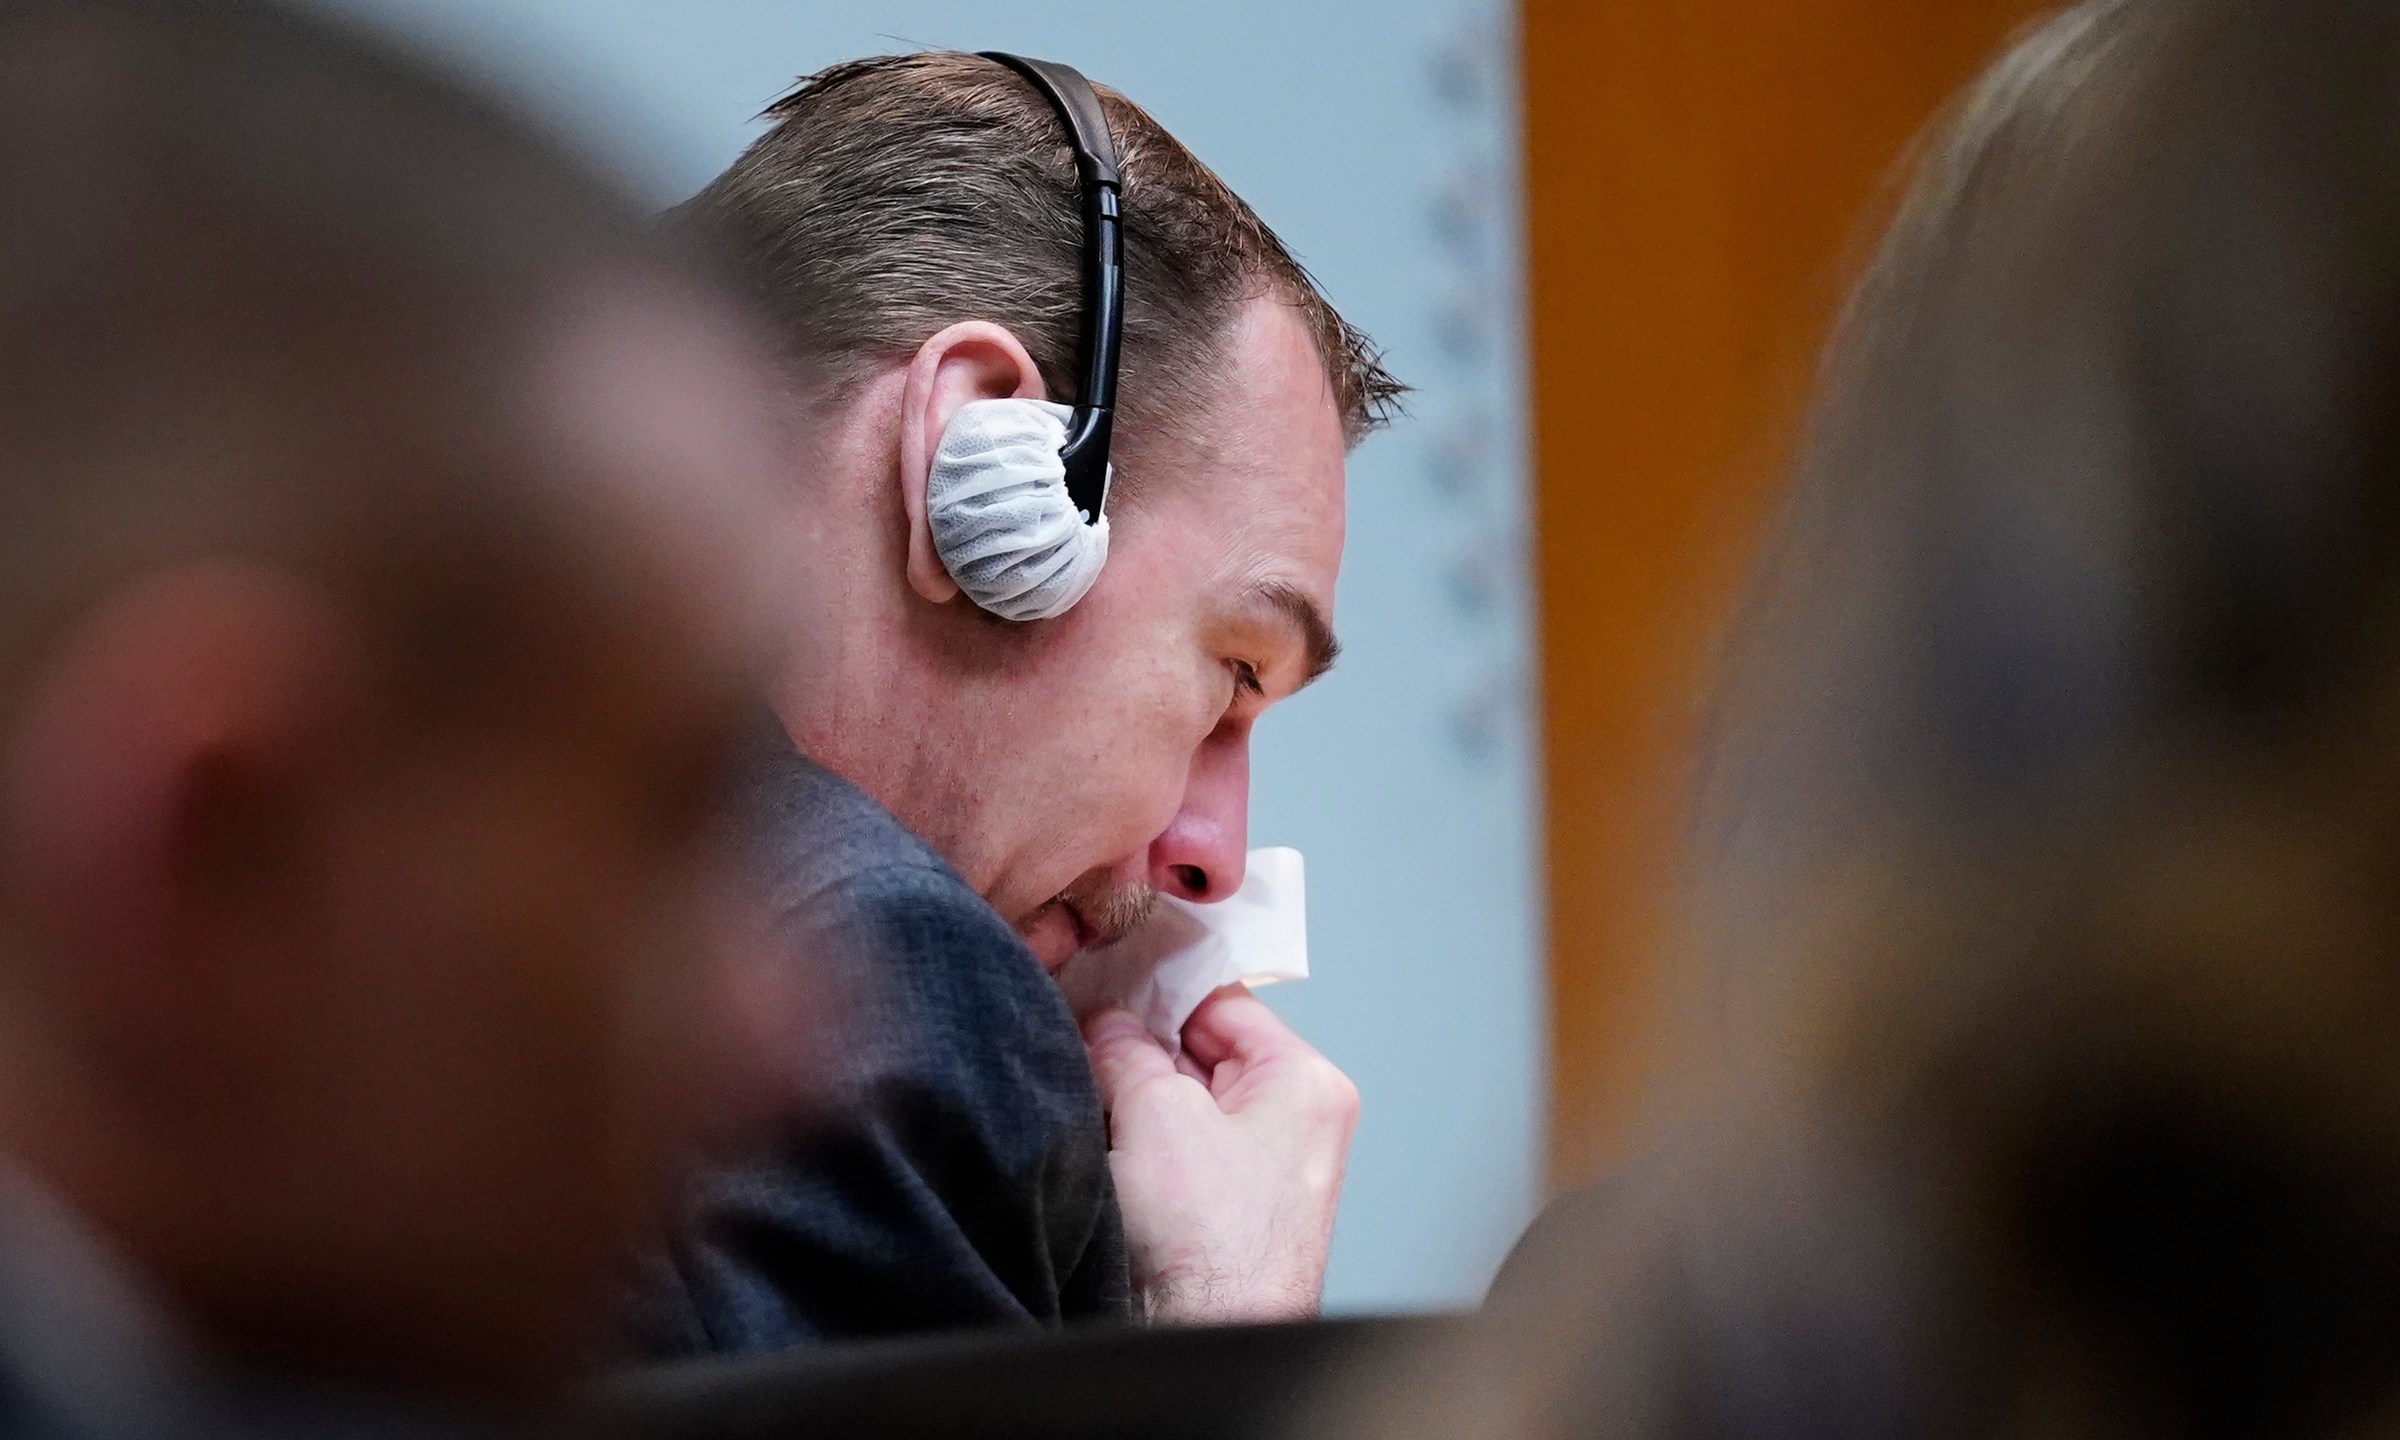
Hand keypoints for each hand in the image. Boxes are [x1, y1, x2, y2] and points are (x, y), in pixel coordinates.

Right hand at [1083, 984, 1358, 1324]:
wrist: (1206, 1340)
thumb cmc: (1214, 1248)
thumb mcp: (1156, 1113)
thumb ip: (1126, 1051)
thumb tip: (1108, 1025)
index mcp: (1304, 1084)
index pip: (1225, 1001)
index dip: (1161, 991)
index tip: (1110, 983)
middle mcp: (1295, 1122)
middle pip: (1200, 1050)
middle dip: (1140, 1050)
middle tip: (1087, 1044)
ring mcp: (1261, 1169)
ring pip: (1181, 1102)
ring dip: (1133, 1100)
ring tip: (1095, 1101)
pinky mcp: (1224, 1209)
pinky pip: (1175, 1149)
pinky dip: (1137, 1143)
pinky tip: (1105, 1145)